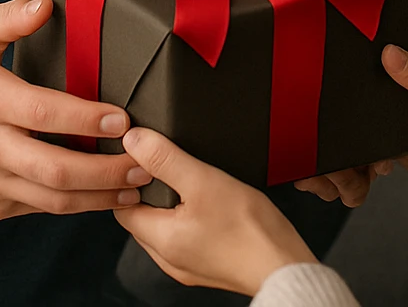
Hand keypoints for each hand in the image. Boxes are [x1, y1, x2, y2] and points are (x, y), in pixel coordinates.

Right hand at [0, 0, 149, 224]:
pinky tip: (109, 196)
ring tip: (138, 185)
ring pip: (54, 199)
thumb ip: (4, 19)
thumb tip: (43, 5)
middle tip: (145, 161)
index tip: (122, 119)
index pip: (40, 112)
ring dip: (102, 195)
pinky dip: (80, 206)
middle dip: (106, 169)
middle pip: (54, 168)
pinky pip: (44, 209)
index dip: (84, 118)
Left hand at [114, 128, 315, 295]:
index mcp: (160, 239)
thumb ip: (165, 158)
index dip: (127, 179)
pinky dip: (190, 220)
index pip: (122, 206)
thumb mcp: (203, 180)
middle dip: (149, 191)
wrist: (285, 265)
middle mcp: (168, 258)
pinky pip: (186, 239)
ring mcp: (188, 266)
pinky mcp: (208, 267)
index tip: (141, 158)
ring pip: (165, 228)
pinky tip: (210, 207)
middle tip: (166, 165)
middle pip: (142, 217)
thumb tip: (133, 140)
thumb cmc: (250, 229)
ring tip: (190, 183)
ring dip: (171, 206)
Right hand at [297, 8, 407, 219]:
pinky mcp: (403, 137)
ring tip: (333, 85)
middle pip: (389, 51)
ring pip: (377, 90)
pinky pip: (374, 128)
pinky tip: (351, 131)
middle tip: (333, 40)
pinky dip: (362, 129)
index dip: (395, 4)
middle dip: (365, 48)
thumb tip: (388, 53)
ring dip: (361, 92)